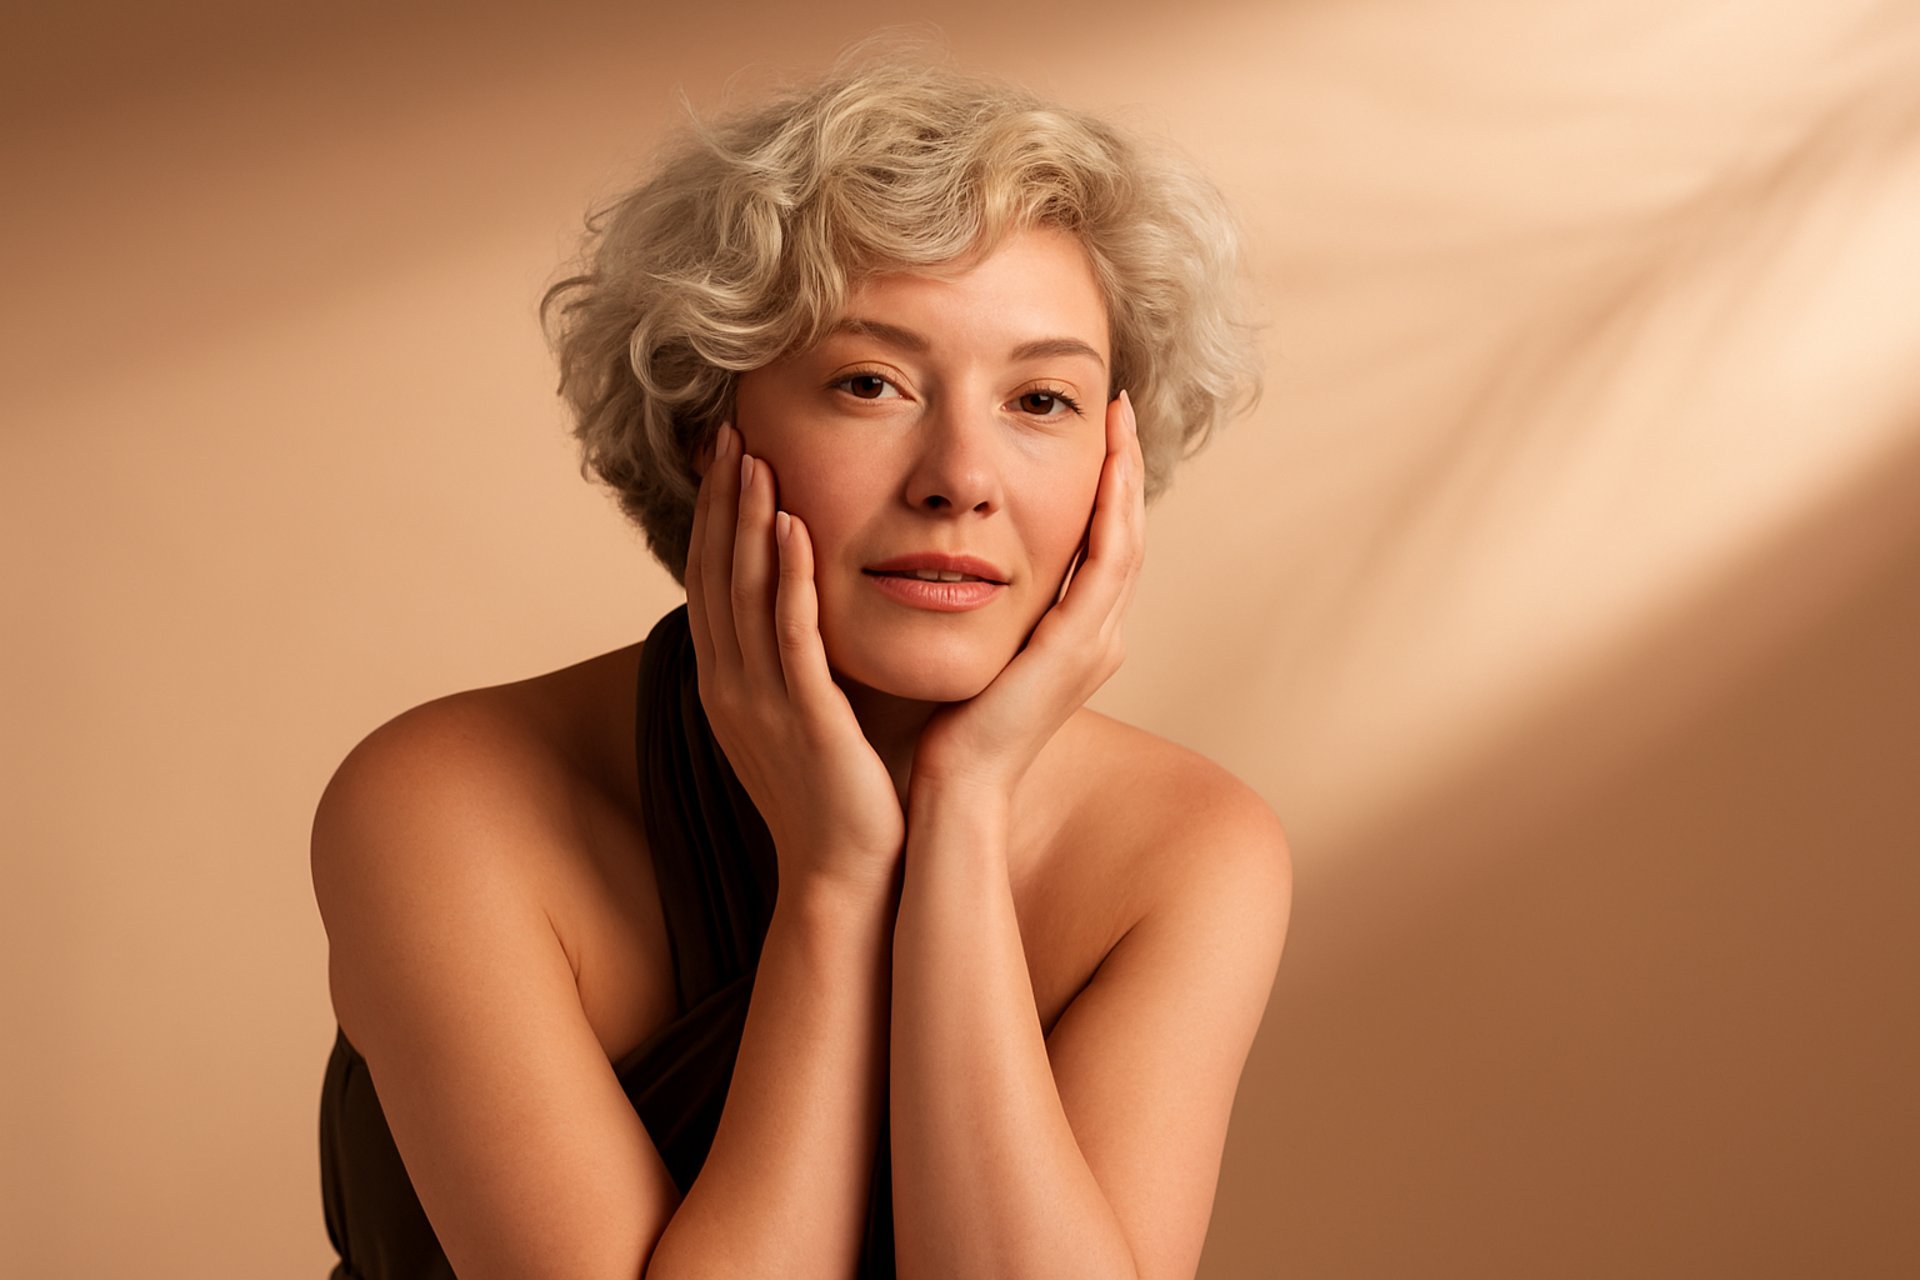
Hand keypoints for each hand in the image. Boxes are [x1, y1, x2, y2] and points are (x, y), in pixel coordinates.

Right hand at [684, 421, 906, 898]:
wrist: (848, 876)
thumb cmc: (841, 795)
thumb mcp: (806, 714)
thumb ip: (802, 659)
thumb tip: (813, 604)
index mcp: (729, 683)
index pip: (712, 581)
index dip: (715, 514)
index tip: (727, 454)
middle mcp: (731, 686)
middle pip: (716, 574)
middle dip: (722, 499)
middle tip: (730, 431)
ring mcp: (760, 702)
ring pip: (745, 594)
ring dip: (748, 521)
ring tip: (756, 456)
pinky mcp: (802, 718)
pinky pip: (789, 636)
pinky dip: (788, 578)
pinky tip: (795, 527)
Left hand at [909, 389, 1144, 806]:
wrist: (956, 790)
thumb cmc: (951, 730)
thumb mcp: (977, 653)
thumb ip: (986, 611)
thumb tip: (958, 564)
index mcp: (1078, 639)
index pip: (1103, 546)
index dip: (1105, 487)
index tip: (1096, 430)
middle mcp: (1101, 637)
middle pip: (1127, 532)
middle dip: (1125, 467)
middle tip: (1120, 407)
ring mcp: (1097, 643)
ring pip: (1127, 538)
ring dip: (1125, 475)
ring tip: (1118, 420)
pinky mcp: (1078, 646)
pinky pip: (1107, 561)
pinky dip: (1109, 509)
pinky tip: (1104, 467)